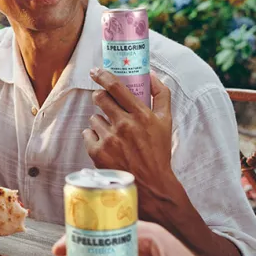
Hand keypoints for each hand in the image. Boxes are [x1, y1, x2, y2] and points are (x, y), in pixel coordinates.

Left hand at [83, 69, 178, 216]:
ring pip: (94, 117)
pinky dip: (95, 137)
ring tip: (114, 134)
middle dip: (101, 98)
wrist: (151, 184)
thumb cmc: (159, 151)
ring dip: (101, 122)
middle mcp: (125, 125)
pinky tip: (107, 145)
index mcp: (142, 115)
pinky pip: (88, 133)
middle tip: (106, 104)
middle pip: (100, 98)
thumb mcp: (166, 121)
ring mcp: (109, 139)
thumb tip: (150, 73)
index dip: (103, 76)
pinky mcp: (97, 151)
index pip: (117, 87)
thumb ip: (161, 94)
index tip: (95, 71)